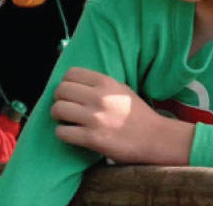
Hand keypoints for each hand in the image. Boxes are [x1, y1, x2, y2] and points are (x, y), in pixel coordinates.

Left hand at [50, 67, 192, 164]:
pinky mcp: (92, 138)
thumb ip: (99, 85)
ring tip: (65, 120)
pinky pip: (62, 132)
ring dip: (58, 116)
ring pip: (58, 110)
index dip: (66, 83)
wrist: (155, 138)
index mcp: (105, 82)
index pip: (71, 74)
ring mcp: (94, 118)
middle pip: (61, 90)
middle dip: (59, 99)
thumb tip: (74, 84)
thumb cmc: (137, 114)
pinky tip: (71, 134)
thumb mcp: (121, 89)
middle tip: (65, 107)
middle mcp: (98, 97)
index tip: (69, 92)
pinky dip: (63, 133)